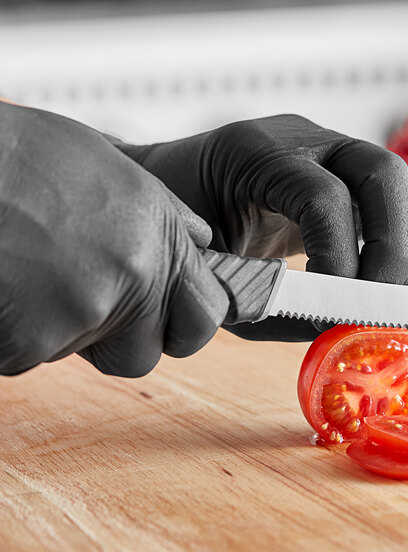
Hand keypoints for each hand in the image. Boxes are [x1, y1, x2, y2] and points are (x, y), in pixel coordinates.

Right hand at [0, 103, 227, 376]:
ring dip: (56, 328)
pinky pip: (25, 357)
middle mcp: (130, 281)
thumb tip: (198, 241)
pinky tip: (2, 283)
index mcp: (157, 239)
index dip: (184, 321)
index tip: (164, 316)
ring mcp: (78, 315)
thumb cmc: (18, 155)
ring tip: (27, 269)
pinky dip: (13, 332)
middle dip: (117, 339)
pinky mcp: (24, 342)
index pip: (205, 315)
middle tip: (81, 298)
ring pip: (76, 354)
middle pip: (142, 354)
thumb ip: (166, 218)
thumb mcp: (114, 169)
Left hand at [115, 114, 407, 340]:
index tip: (333, 309)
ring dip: (407, 247)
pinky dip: (398, 242)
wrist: (174, 192)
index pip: (324, 197)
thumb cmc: (184, 232)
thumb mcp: (214, 276)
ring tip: (383, 300)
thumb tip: (337, 331)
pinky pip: (392, 200)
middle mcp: (303, 140)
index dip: (341, 259)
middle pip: (385, 174)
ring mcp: (329, 151)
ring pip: (402, 184)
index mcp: (255, 153)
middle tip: (381, 308)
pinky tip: (376, 280)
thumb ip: (271, 306)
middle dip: (395, 250)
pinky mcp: (344, 175)